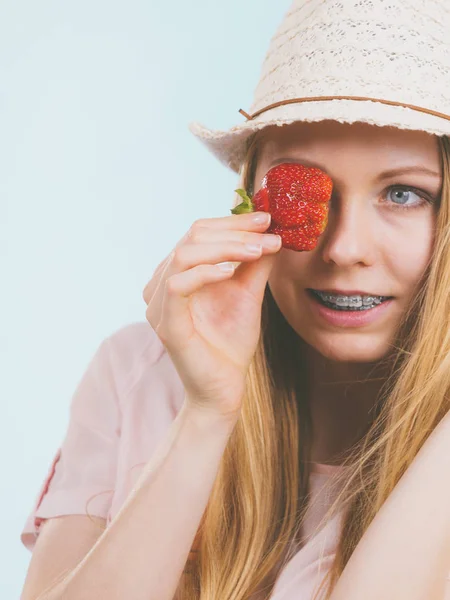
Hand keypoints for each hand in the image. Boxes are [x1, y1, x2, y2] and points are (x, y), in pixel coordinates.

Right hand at [143, 212, 281, 418]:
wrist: (224, 387)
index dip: (233, 221)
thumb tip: (271, 231)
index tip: (267, 218)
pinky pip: (177, 285)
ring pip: (184, 255)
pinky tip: (232, 272)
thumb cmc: (231, 342)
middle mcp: (162, 282)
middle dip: (233, 230)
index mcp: (178, 272)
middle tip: (267, 231)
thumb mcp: (247, 293)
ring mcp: (159, 303)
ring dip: (225, 247)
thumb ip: (254, 263)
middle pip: (192, 237)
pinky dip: (205, 273)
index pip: (199, 233)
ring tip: (257, 250)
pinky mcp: (165, 323)